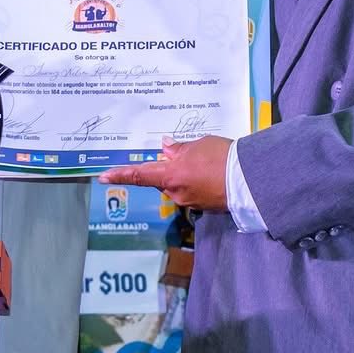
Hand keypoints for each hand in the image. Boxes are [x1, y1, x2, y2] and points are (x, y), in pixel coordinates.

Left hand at [100, 136, 231, 210]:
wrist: (250, 179)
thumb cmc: (222, 157)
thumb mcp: (199, 145)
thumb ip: (179, 149)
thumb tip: (166, 149)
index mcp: (170, 176)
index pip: (139, 175)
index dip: (121, 175)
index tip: (103, 177)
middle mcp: (176, 193)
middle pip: (163, 180)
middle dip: (170, 169)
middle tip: (188, 155)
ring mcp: (191, 202)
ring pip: (179, 186)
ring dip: (186, 175)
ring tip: (208, 162)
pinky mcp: (205, 207)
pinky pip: (194, 192)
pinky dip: (199, 183)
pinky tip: (213, 174)